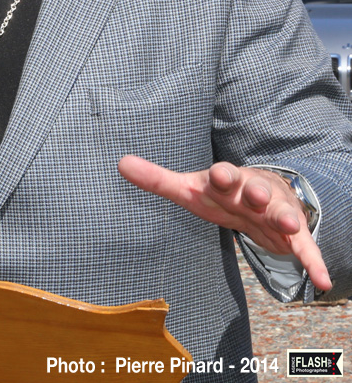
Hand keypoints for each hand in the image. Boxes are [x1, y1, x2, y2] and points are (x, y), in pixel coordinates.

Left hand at [118, 155, 331, 292]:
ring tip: (291, 225)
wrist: (261, 197)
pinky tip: (322, 281)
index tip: (219, 175)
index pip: (223, 175)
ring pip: (283, 213)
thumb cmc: (219, 194)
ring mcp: (275, 211)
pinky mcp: (292, 234)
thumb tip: (120, 162)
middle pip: (254, 189)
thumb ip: (157, 179)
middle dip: (255, 191)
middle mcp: (253, 192)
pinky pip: (305, 248)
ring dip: (287, 218)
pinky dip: (314, 262)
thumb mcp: (190, 189)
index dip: (221, 176)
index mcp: (227, 181)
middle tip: (256, 195)